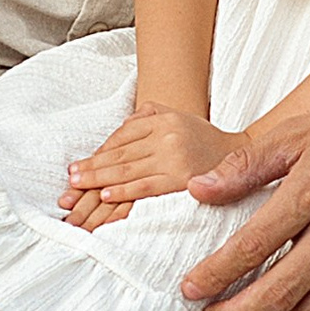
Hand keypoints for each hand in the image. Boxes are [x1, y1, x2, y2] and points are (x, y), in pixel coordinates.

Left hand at [59, 104, 236, 228]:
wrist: (239, 155)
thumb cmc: (200, 138)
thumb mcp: (174, 116)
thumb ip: (144, 118)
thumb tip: (116, 133)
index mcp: (162, 119)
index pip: (121, 137)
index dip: (98, 153)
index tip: (78, 166)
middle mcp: (166, 136)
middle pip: (120, 154)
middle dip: (91, 168)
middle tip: (70, 180)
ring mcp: (174, 158)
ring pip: (128, 170)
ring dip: (100, 180)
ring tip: (78, 187)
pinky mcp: (182, 180)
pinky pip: (146, 186)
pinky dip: (124, 191)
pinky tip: (106, 195)